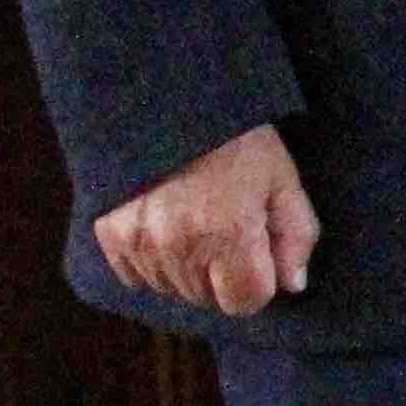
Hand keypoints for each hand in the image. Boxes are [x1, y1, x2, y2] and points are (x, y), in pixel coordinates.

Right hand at [94, 122, 317, 315]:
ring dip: (188, 270)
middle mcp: (179, 248)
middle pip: (208, 299)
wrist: (172, 102)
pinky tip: (167, 224)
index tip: (258, 252)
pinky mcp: (109, 238)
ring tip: (198, 220)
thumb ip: (296, 235)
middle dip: (225, 274)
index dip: (258, 282)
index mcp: (228, 234)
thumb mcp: (282, 178)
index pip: (245, 303)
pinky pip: (136, 277)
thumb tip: (292, 285)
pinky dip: (154, 261)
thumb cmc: (238, 139)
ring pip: (172, 291)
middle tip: (228, 226)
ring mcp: (139, 245)